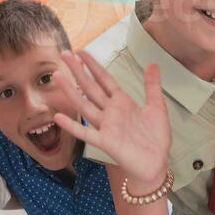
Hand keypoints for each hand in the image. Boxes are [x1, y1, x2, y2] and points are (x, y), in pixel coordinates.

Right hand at [52, 51, 169, 190]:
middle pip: (91, 88)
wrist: (156, 163)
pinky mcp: (105, 142)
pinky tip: (58, 117)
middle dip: (78, 71)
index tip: (81, 51)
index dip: (93, 66)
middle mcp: (110, 111)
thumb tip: (153, 63)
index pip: (104, 80)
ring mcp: (106, 126)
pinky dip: (73, 125)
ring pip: (84, 105)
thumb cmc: (155, 137)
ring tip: (58, 76)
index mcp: (122, 102)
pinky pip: (86, 133)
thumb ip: (152, 86)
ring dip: (70, 91)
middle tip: (64, 54)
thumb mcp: (156, 107)